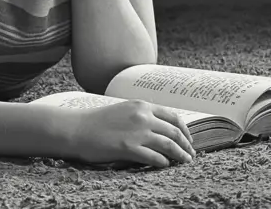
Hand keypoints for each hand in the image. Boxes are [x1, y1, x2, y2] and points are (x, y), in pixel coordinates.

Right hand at [67, 100, 195, 167]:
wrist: (79, 128)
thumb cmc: (99, 121)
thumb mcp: (124, 110)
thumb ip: (142, 116)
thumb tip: (159, 129)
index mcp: (142, 106)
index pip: (173, 116)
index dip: (184, 129)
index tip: (189, 139)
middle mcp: (142, 116)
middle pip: (174, 131)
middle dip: (186, 144)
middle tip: (191, 154)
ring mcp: (136, 132)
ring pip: (168, 144)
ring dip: (180, 155)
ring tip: (185, 162)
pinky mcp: (129, 148)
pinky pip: (154, 157)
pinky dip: (163, 162)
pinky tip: (165, 165)